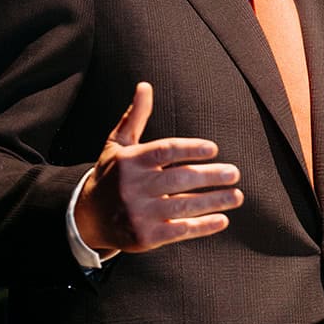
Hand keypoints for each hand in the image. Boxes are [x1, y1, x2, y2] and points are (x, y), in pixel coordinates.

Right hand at [74, 82, 243, 253]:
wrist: (87, 217)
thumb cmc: (111, 176)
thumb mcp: (117, 145)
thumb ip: (135, 117)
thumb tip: (145, 86)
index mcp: (130, 161)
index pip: (165, 151)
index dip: (191, 149)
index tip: (213, 149)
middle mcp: (134, 187)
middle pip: (179, 179)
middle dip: (210, 176)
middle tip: (234, 173)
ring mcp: (139, 213)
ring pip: (184, 206)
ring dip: (214, 201)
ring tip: (236, 196)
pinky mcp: (145, 237)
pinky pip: (180, 231)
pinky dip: (203, 226)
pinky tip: (222, 220)